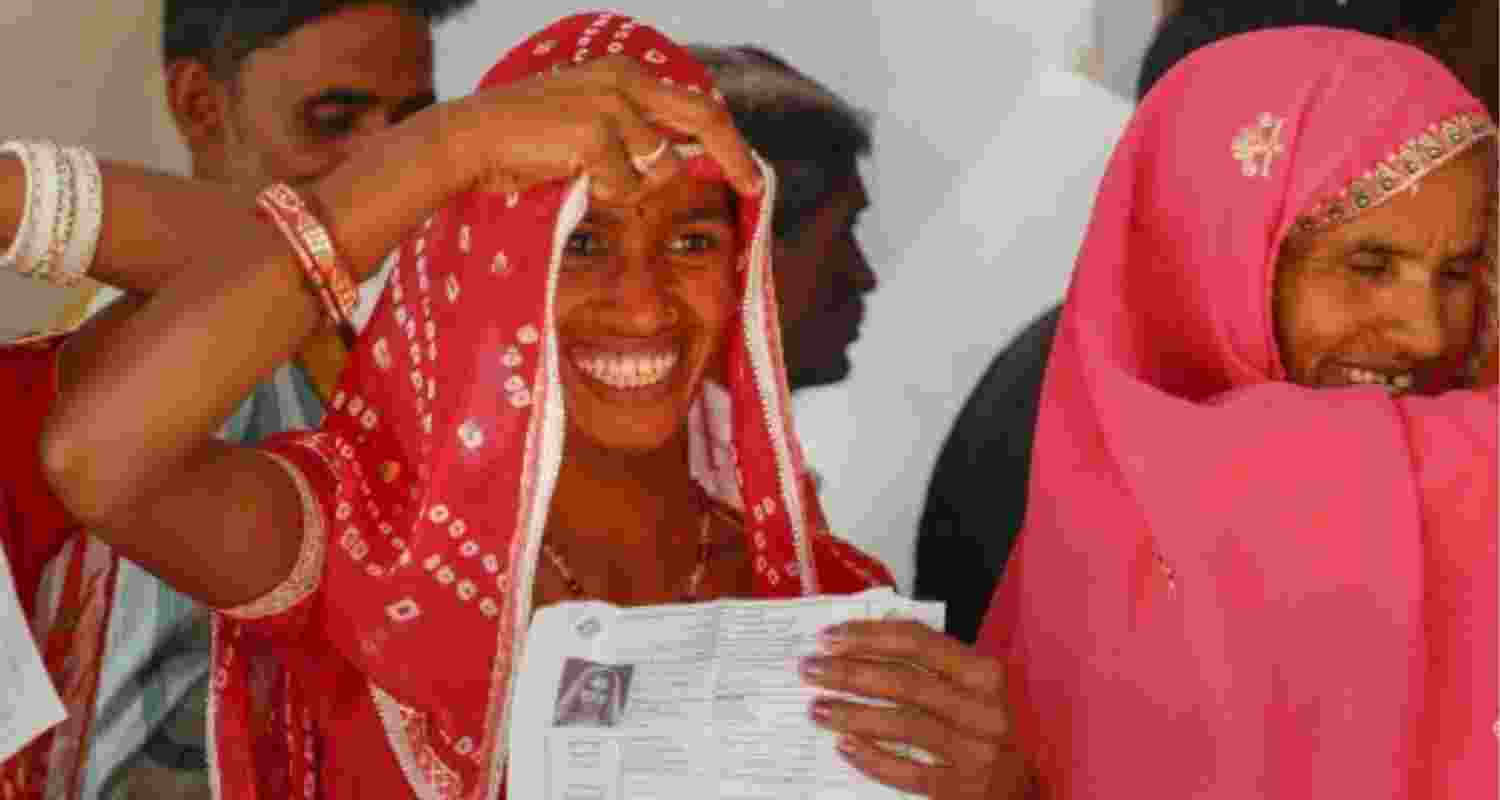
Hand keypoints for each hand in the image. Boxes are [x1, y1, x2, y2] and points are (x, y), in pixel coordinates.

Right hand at [453, 55, 760, 202]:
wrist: (471, 139)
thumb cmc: (527, 142)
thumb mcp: (589, 126)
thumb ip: (633, 134)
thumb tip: (678, 160)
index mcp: (625, 75)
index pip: (697, 105)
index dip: (729, 141)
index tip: (750, 174)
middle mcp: (625, 81)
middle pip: (704, 119)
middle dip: (734, 156)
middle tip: (754, 188)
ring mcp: (612, 104)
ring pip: (660, 168)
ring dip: (631, 187)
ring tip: (587, 176)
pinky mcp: (596, 133)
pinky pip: (626, 187)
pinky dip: (603, 194)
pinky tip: (570, 177)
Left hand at [800, 620, 1032, 798]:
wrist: (1025, 790)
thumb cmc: (987, 728)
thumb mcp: (973, 689)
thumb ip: (933, 666)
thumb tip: (868, 637)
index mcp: (985, 674)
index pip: (919, 643)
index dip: (869, 637)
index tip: (829, 637)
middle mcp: (984, 710)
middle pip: (905, 682)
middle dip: (850, 673)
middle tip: (810, 669)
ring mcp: (976, 753)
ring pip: (904, 725)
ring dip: (854, 714)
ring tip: (817, 709)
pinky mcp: (963, 790)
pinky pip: (909, 773)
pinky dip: (873, 758)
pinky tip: (844, 746)